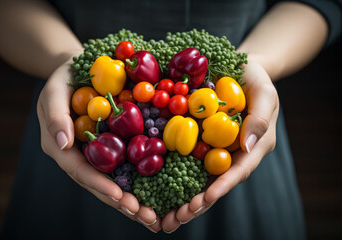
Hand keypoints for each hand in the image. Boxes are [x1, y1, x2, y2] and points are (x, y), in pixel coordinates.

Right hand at [36, 60, 161, 231]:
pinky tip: (155, 192)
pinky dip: (138, 180)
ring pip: (113, 179)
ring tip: (151, 215)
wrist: (80, 70)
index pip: (80, 171)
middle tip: (143, 216)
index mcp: (62, 147)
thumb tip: (63, 145)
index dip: (99, 185)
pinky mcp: (113, 145)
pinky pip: (125, 164)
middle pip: (99, 183)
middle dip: (120, 201)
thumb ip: (55, 116)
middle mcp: (80, 155)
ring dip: (132, 198)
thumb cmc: (63, 79)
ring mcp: (97, 153)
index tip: (119, 197)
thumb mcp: (53, 92)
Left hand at [161, 60, 279, 232]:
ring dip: (184, 196)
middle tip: (180, 218)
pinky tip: (157, 185)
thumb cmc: (256, 80)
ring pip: (199, 176)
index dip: (223, 186)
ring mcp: (214, 147)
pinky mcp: (198, 138)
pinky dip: (173, 172)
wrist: (238, 70)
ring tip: (167, 215)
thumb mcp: (265, 94)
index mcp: (252, 146)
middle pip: (216, 182)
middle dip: (199, 202)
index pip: (238, 171)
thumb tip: (249, 146)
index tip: (206, 199)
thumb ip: (260, 119)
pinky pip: (186, 156)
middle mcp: (232, 152)